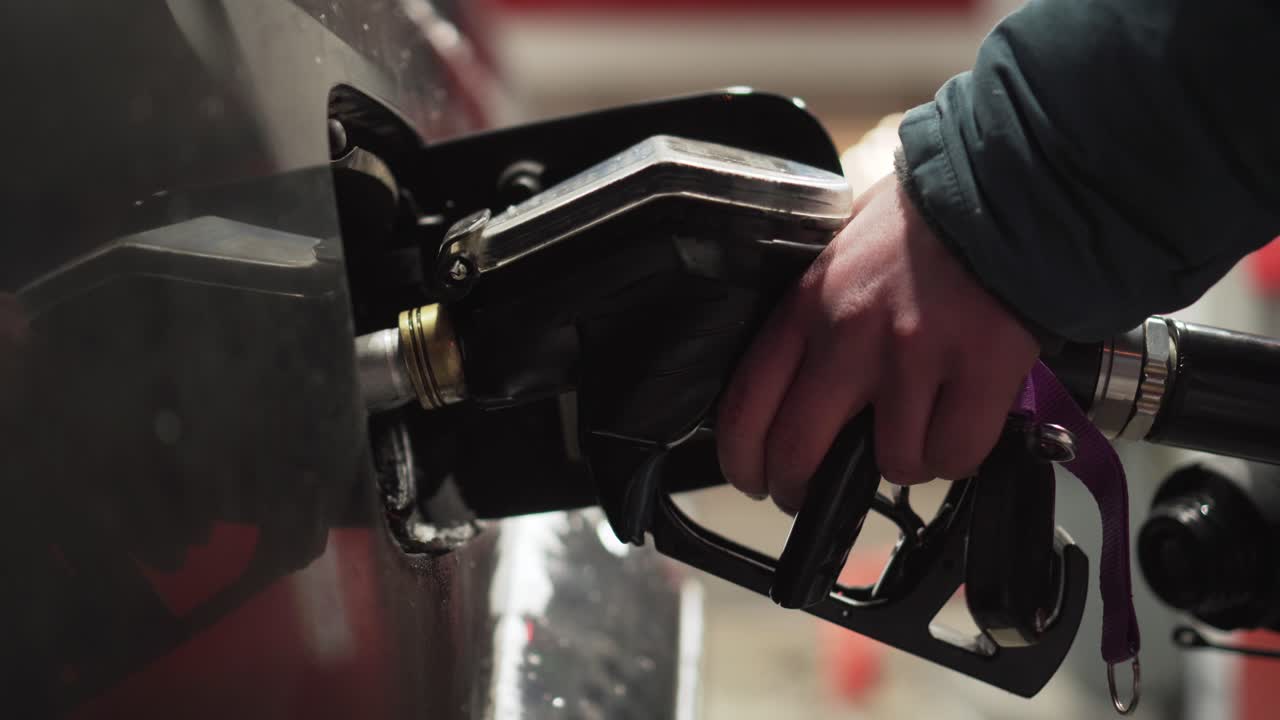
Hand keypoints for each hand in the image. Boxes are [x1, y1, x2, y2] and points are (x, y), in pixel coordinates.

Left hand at [716, 174, 1038, 511]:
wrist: (1006, 188)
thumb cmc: (924, 221)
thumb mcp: (838, 254)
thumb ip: (812, 314)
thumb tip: (794, 376)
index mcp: (805, 306)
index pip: (744, 407)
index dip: (742, 461)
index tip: (754, 478)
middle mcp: (848, 335)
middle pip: (798, 452)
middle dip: (800, 489)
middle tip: (814, 494)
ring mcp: (913, 357)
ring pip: (890, 464)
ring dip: (902, 462)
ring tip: (917, 428)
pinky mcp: (977, 371)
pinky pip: (953, 455)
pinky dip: (957, 454)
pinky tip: (959, 424)